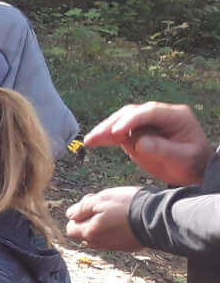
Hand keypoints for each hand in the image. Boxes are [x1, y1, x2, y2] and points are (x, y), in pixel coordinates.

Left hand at [65, 186, 142, 251]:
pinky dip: (116, 229)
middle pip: (85, 233)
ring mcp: (114, 246)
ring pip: (100, 235)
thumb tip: (69, 215)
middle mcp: (99, 244)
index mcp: (89, 233)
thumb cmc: (128, 206)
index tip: (90, 205)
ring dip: (103, 224)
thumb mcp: (100, 200)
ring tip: (117, 211)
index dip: (77, 216)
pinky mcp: (128, 246)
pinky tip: (127, 218)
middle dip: (89, 219)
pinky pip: (115, 238)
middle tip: (105, 205)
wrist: (157, 217)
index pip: (71, 229)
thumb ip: (81, 209)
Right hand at [82, 102, 212, 186]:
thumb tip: (139, 143)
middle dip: (113, 123)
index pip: (150, 112)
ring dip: (105, 130)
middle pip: (132, 113)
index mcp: (175, 116)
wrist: (193, 170)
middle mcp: (158, 116)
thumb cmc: (192, 163)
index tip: (118, 132)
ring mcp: (146, 125)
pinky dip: (105, 138)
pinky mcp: (136, 135)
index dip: (132, 120)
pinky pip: (118, 134)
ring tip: (90, 140)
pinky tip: (91, 142)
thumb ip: (163, 149)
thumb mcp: (182, 158)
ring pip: (121, 121)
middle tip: (99, 135)